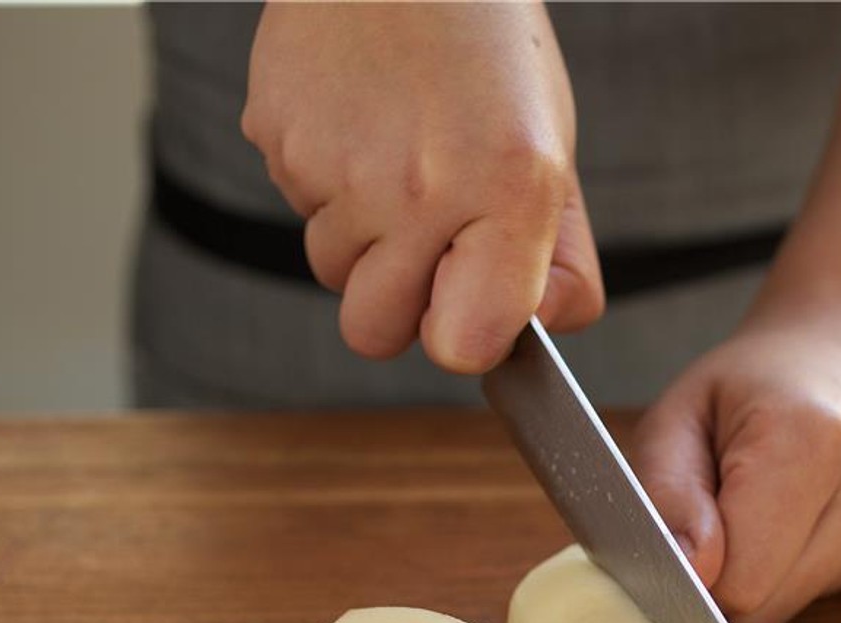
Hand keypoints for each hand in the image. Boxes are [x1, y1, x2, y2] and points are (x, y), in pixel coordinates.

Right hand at [242, 2, 602, 372]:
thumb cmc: (491, 59)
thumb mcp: (555, 157)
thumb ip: (563, 263)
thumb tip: (538, 330)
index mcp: (506, 194)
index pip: (462, 345)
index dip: (462, 337)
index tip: (469, 301)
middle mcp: (417, 189)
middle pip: (374, 333)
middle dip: (397, 304)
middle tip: (428, 233)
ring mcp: (336, 165)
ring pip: (332, 272)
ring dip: (362, 240)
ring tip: (395, 159)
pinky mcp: (277, 137)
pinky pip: (298, 208)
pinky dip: (326, 185)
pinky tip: (359, 125)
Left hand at [631, 312, 840, 622]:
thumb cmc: (753, 386)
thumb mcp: (679, 417)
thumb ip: (667, 495)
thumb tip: (693, 570)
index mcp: (806, 439)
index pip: (740, 584)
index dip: (701, 576)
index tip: (695, 538)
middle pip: (775, 606)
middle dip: (738, 579)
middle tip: (735, 517)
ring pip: (810, 603)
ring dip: (780, 573)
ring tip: (785, 505)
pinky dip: (822, 569)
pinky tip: (825, 514)